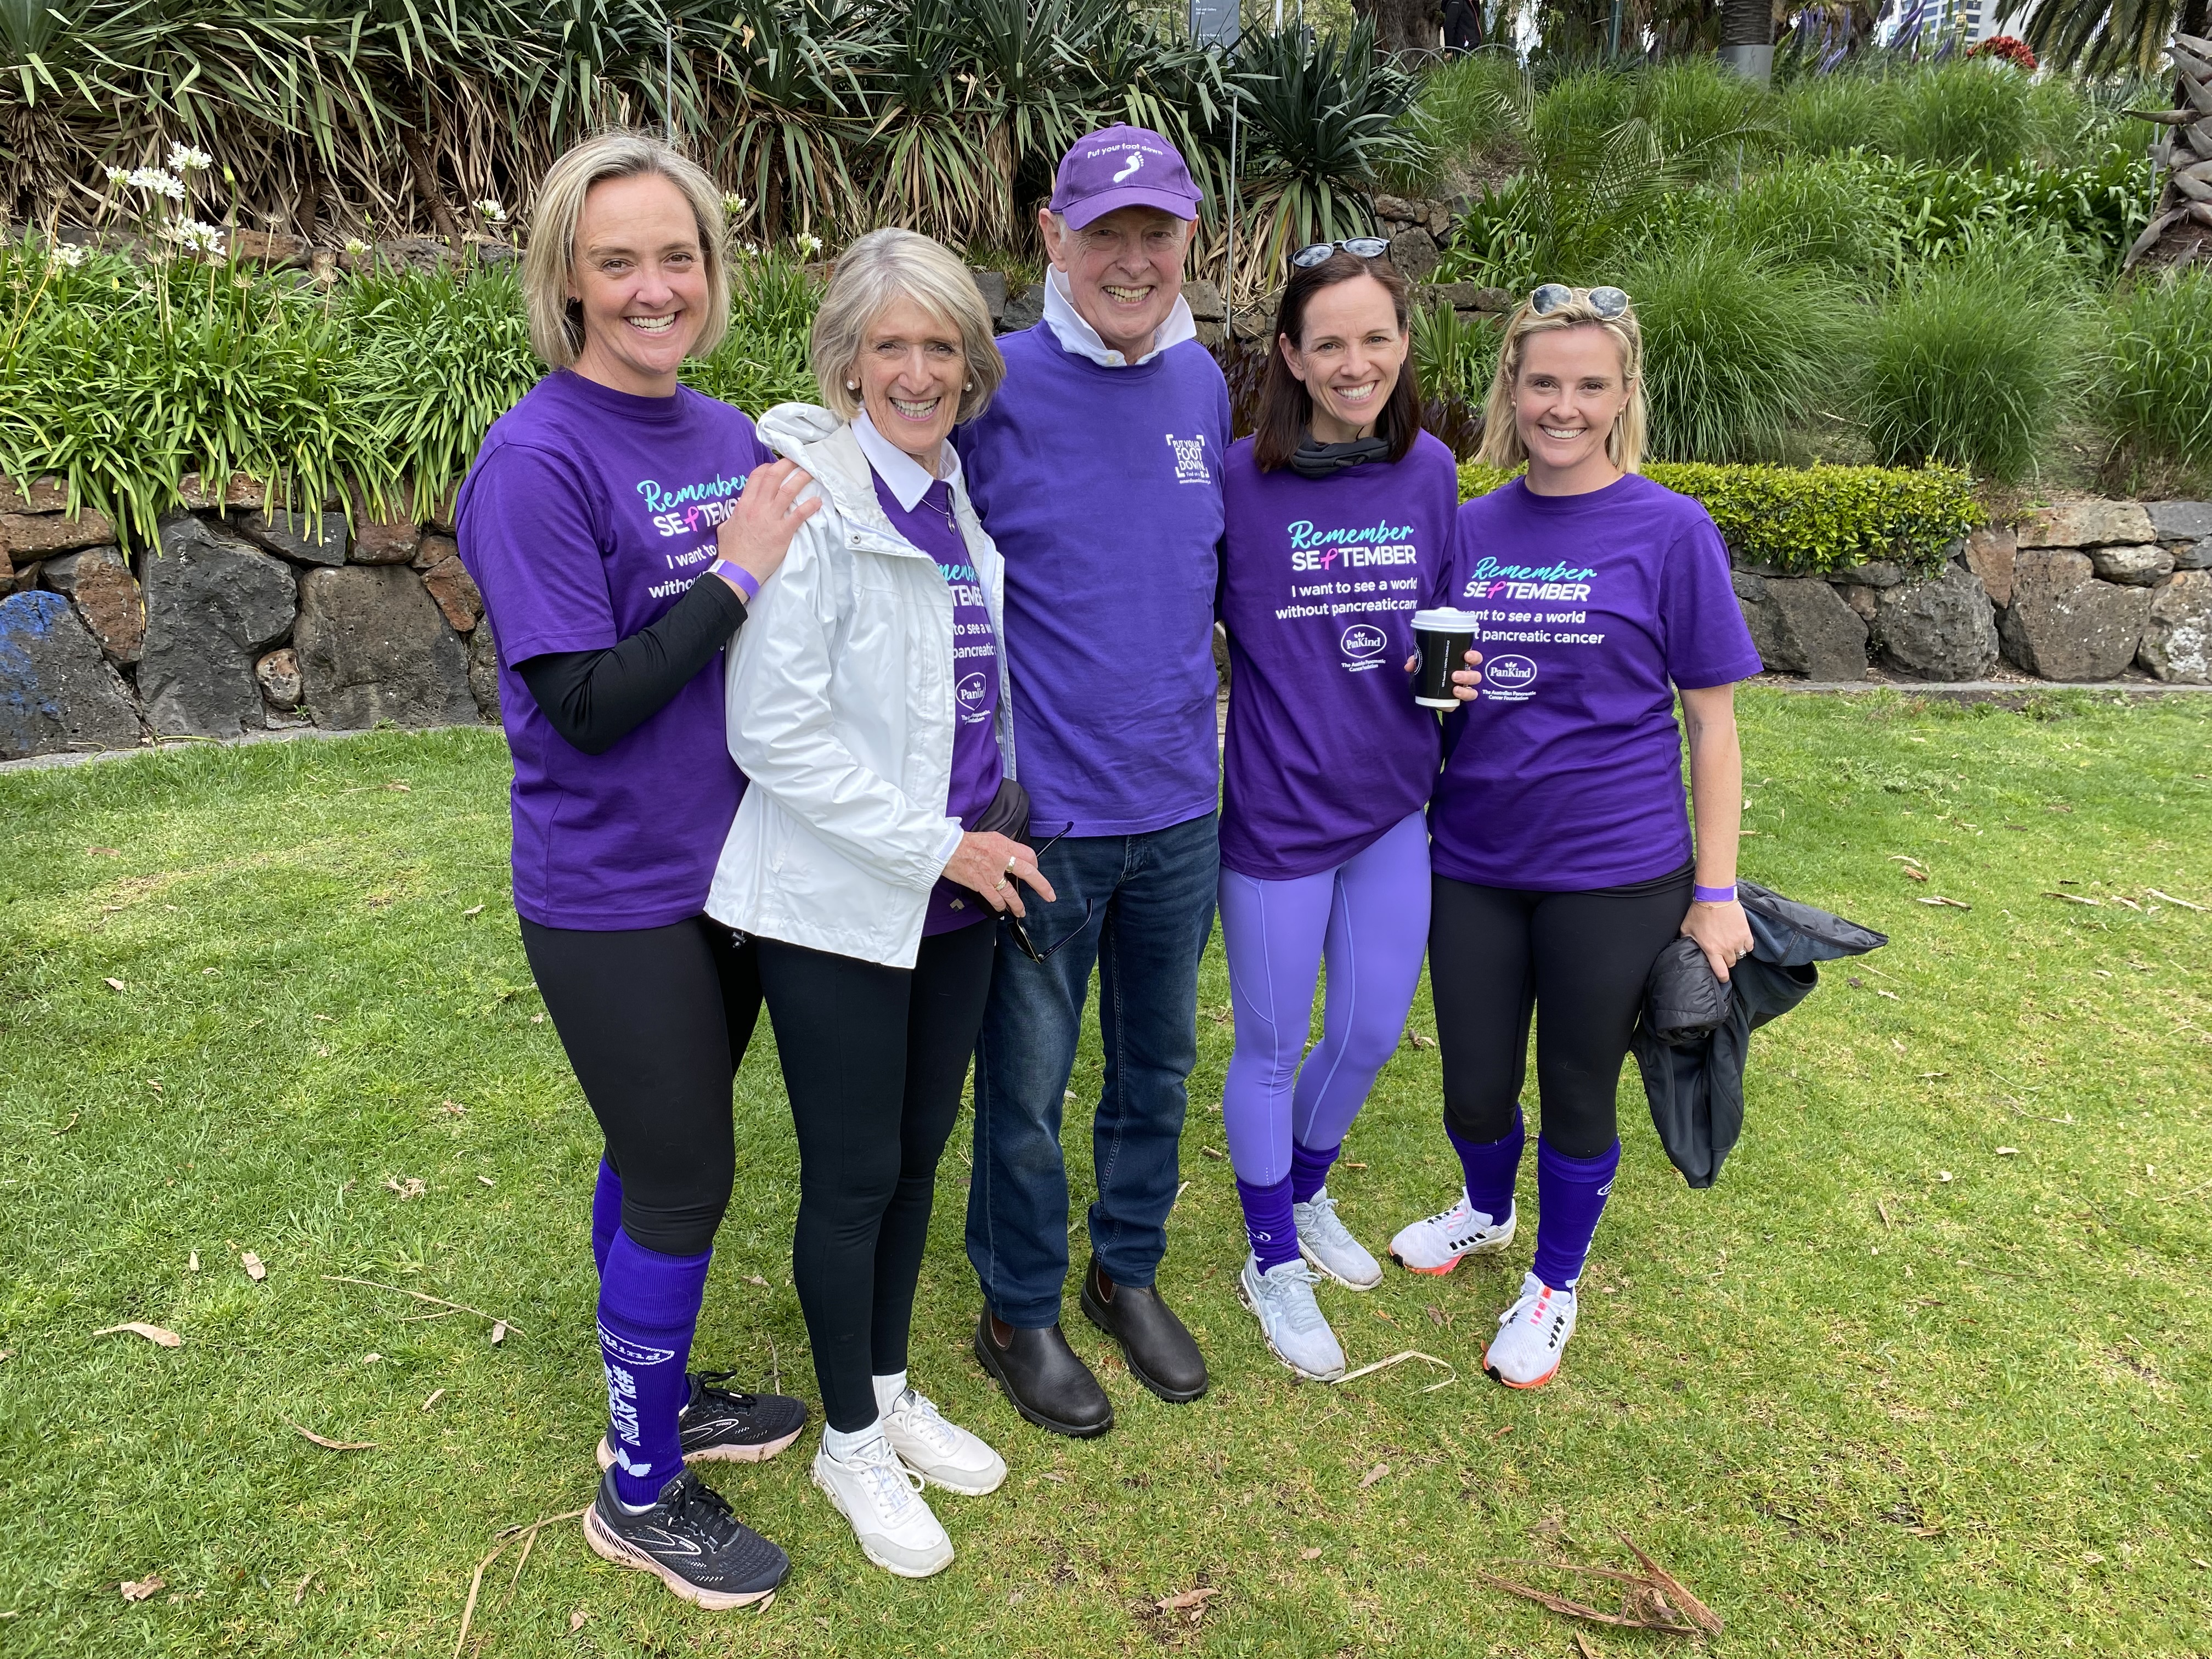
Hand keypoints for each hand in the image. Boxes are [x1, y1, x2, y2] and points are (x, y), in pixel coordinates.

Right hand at [715, 458, 819, 589]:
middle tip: (798, 461)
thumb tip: (737, 513)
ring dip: (802, 480)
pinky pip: (799, 515)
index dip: (769, 467)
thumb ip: (734, 516)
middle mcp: (758, 507)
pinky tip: (818, 502)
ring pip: (788, 491)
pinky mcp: (783, 532)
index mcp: (744, 504)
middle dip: (787, 465)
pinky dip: (810, 506)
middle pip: (774, 477)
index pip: (757, 476)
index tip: (777, 466)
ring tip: (812, 473)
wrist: (737, 570)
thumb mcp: (726, 527)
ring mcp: (771, 518)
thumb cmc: (731, 551)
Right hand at [943, 830, 1056, 918]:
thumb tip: (1013, 855)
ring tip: (1021, 911)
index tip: (1035, 870)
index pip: (1029, 855)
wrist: (946, 848)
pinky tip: (1002, 909)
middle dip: (1042, 886)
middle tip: (1049, 896)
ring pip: (1012, 892)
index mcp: (1004, 845)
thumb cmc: (965, 843)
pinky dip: (1000, 905)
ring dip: (1018, 904)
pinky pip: (996, 899)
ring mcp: (992, 873)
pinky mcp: (981, 884)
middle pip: (1029, 872)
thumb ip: (1004, 846)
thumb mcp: (990, 837)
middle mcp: (1002, 858)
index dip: (1035, 864)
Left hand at [1403, 645, 1484, 701]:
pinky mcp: (1455, 703)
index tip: (1467, 656)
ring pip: (1472, 692)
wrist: (1422, 689)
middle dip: (1468, 676)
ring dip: (1465, 691)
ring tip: (1454, 689)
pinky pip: (1458, 705)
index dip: (1475, 657)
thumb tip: (1409, 665)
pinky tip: (1450, 702)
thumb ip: (1416, 662)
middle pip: (1476, 677)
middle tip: (1455, 675)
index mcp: (1461, 664)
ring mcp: (1462, 691)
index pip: (1475, 659)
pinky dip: (1455, 704)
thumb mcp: (1423, 663)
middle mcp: (1466, 678)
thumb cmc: (1429, 671)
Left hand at [1681, 898, 1753, 982]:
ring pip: (1740, 955)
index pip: (1721, 972)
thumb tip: (1684, 949)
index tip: (1722, 978)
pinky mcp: (1746, 933)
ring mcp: (1737, 941)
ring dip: (1735, 953)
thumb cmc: (1699, 912)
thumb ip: (1687, 941)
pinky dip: (1745, 945)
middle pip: (1731, 964)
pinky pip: (1750, 946)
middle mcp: (1726, 948)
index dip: (1722, 978)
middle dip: (1726, 962)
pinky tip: (1739, 941)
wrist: (1715, 897)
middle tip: (1722, 955)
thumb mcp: (1686, 929)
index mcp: (1711, 950)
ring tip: (1730, 946)